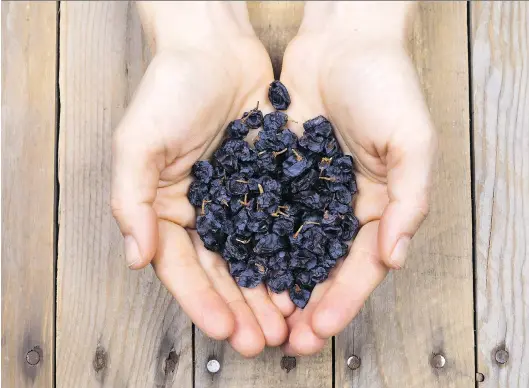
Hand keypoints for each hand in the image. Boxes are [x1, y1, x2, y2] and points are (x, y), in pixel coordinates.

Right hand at [110, 2, 287, 356]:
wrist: (215, 47)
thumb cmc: (169, 88)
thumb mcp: (138, 142)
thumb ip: (132, 200)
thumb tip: (136, 257)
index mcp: (168, 208)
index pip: (184, 267)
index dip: (203, 301)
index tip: (226, 330)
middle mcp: (204, 210)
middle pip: (223, 271)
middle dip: (243, 307)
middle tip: (266, 339)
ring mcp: (239, 198)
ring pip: (256, 255)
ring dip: (270, 290)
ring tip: (290, 321)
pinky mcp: (270, 181)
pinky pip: (283, 224)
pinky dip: (293, 253)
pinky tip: (308, 276)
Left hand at [277, 2, 436, 354]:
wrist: (342, 39)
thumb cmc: (386, 83)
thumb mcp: (412, 142)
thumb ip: (410, 199)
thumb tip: (396, 255)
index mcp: (380, 203)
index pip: (362, 264)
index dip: (343, 299)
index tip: (320, 329)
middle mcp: (343, 203)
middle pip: (324, 265)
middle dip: (306, 303)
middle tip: (286, 339)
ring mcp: (310, 190)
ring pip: (291, 247)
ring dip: (277, 282)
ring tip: (258, 314)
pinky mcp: (279, 170)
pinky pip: (267, 212)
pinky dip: (255, 240)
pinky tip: (240, 265)